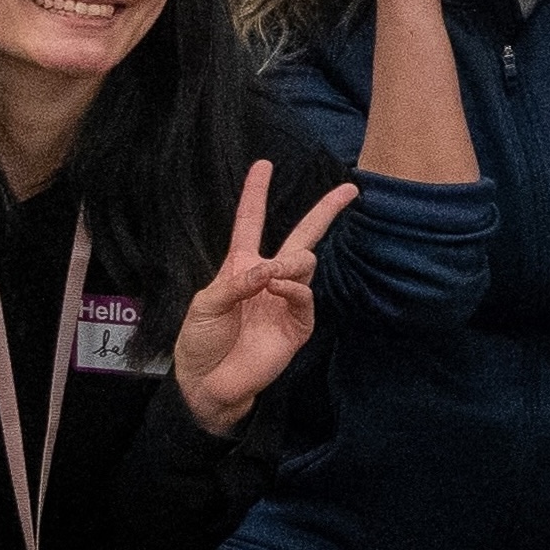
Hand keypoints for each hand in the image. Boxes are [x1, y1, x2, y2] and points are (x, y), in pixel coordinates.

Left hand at [175, 160, 355, 435]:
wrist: (209, 383)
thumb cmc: (200, 341)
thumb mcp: (206, 304)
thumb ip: (236, 282)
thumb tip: (270, 268)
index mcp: (241, 267)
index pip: (250, 222)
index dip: (255, 193)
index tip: (264, 165)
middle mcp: (268, 279)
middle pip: (302, 237)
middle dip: (325, 212)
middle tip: (349, 190)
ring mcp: (285, 301)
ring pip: (305, 264)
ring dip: (292, 263)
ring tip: (275, 275)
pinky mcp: (297, 325)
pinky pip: (304, 297)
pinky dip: (292, 289)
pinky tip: (277, 289)